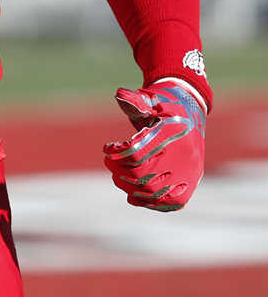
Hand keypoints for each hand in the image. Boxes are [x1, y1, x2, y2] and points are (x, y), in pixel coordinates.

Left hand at [103, 81, 204, 211]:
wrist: (191, 114)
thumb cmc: (163, 105)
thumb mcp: (151, 98)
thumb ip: (135, 101)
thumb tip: (120, 95)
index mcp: (173, 133)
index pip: (138, 153)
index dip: (117, 154)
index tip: (107, 148)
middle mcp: (185, 156)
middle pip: (145, 176)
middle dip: (121, 172)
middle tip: (109, 162)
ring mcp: (190, 173)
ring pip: (156, 193)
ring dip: (131, 189)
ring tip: (118, 177)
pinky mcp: (191, 184)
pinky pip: (170, 203)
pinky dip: (149, 202)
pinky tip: (132, 195)